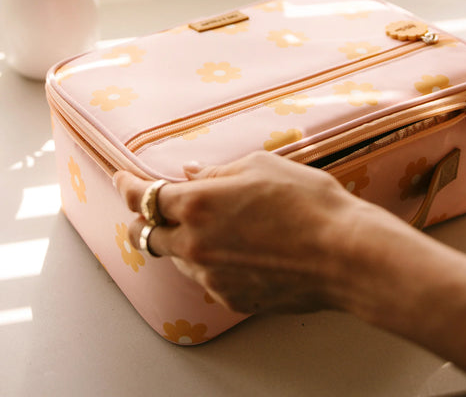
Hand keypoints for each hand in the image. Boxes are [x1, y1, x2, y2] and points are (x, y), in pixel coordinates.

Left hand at [114, 151, 374, 313]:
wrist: (346, 253)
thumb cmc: (307, 202)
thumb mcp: (260, 167)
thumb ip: (216, 173)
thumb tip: (192, 174)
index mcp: (196, 204)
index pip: (143, 196)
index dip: (126, 185)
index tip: (120, 179)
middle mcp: (195, 245)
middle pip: (148, 236)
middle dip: (146, 221)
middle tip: (157, 210)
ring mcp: (211, 277)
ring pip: (178, 259)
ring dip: (183, 242)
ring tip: (215, 227)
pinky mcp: (232, 299)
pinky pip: (208, 279)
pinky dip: (211, 262)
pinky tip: (241, 250)